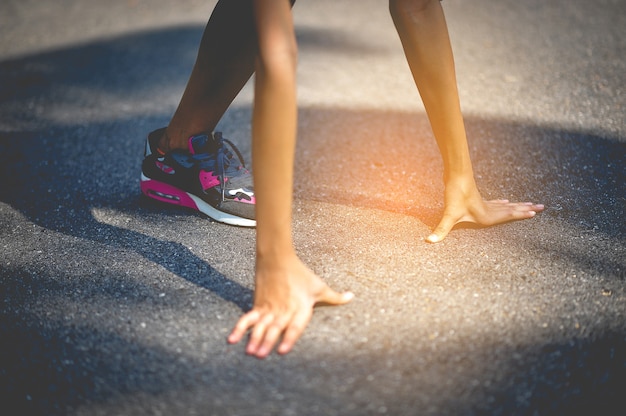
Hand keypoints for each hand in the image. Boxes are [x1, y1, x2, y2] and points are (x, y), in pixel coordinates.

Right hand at [227, 253, 353, 357]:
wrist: (278, 258)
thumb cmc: (300, 274)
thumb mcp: (319, 286)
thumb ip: (335, 297)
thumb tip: (351, 297)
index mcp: (300, 307)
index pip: (295, 326)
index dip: (289, 338)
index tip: (282, 351)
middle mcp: (284, 309)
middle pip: (275, 328)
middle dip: (268, 342)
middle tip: (261, 355)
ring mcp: (269, 308)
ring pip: (261, 326)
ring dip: (255, 339)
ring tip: (250, 352)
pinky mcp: (259, 305)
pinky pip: (248, 318)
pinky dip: (240, 329)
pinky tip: (232, 340)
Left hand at [426, 178, 544, 242]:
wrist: (454, 175)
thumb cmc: (454, 195)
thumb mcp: (448, 214)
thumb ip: (441, 229)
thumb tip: (429, 241)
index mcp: (486, 215)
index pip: (508, 216)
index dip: (521, 215)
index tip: (535, 213)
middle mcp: (488, 209)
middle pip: (511, 209)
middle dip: (526, 209)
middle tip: (542, 207)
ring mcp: (484, 203)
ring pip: (505, 205)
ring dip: (517, 205)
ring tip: (531, 204)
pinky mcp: (478, 198)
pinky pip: (495, 203)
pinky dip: (503, 203)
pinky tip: (506, 202)